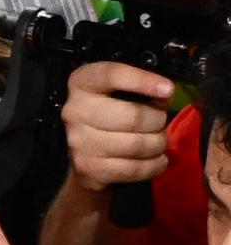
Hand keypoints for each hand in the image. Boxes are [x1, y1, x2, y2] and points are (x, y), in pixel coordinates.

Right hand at [62, 61, 173, 192]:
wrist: (86, 155)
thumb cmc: (111, 115)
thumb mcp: (121, 93)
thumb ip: (143, 89)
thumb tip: (166, 94)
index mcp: (81, 83)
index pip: (111, 75)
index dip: (142, 80)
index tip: (169, 89)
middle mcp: (75, 111)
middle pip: (132, 117)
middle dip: (157, 121)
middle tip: (160, 123)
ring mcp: (79, 141)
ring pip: (137, 145)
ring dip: (158, 144)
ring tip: (157, 142)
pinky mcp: (88, 168)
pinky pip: (134, 169)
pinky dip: (154, 165)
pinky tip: (156, 160)